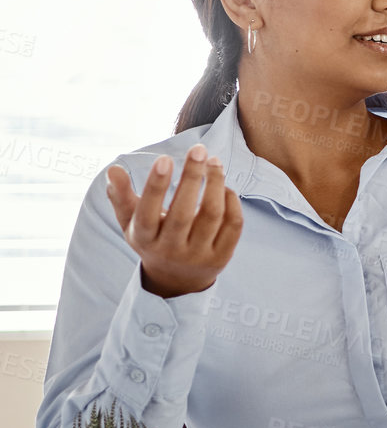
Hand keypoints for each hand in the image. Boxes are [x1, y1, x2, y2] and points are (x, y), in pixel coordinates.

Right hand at [105, 144, 242, 298]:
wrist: (177, 279)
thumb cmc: (152, 239)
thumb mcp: (131, 222)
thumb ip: (121, 196)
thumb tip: (113, 170)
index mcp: (144, 239)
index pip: (147, 213)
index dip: (155, 186)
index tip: (164, 158)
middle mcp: (170, 250)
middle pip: (183, 213)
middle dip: (191, 177)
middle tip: (199, 149)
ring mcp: (197, 255)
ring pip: (212, 215)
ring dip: (215, 184)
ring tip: (214, 161)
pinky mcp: (222, 256)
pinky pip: (233, 224)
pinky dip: (231, 201)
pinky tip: (224, 186)